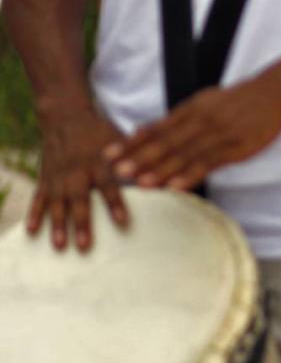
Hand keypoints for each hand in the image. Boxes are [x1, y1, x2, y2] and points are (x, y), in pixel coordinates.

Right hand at [29, 110, 128, 251]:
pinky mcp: (45, 177)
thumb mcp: (120, 139)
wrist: (66, 116)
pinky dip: (34, 213)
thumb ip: (139, 157)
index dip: (115, 202)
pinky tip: (32, 231)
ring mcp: (58, 175)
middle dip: (82, 222)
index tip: (123, 221)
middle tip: (85, 245)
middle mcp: (77, 170)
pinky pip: (38, 197)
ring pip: (57, 203)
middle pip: (80, 198)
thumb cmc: (101, 132)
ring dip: (58, 224)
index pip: (109, 184)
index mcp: (99, 161)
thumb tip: (165, 173)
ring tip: (60, 246)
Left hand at [104, 75, 280, 191]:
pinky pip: (211, 163)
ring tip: (141, 184)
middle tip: (117, 171)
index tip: (109, 155)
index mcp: (191, 110)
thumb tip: (143, 131)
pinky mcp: (237, 148)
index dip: (132, 143)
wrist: (272, 93)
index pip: (156, 129)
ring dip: (163, 170)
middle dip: (140, 158)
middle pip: (166, 143)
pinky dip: (192, 175)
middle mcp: (201, 122)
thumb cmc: (238, 100)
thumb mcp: (204, 102)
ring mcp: (219, 135)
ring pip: (186, 155)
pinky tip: (178, 187)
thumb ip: (175, 119)